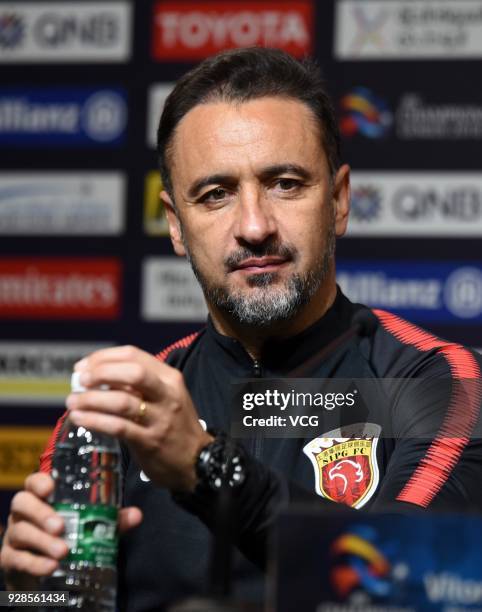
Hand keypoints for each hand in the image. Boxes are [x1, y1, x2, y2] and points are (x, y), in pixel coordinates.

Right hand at [0, 472, 141, 588]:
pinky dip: (34, 563)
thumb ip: (111, 519)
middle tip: (60, 526)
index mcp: (41, 497)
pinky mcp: (9, 559)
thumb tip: (136, 515)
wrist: (45, 568)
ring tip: (63, 551)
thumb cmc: (69, 535)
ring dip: (42, 542)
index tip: (50, 487)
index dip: (39, 482)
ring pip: (21, 532)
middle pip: (23, 504)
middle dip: (41, 513)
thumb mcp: (90, 524)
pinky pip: (17, 559)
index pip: (33, 482)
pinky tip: (51, 567)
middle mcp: (24, 513)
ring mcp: (14, 535)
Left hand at [67, 345, 212, 491]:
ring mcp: (160, 418)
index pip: (133, 355)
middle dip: (101, 373)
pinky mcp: (150, 441)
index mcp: (169, 378)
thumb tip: (96, 378)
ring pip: (122, 401)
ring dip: (91, 399)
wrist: (198, 462)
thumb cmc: (175, 426)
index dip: (103, 357)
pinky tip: (80, 418)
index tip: (83, 366)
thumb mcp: (165, 397)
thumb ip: (138, 386)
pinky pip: (118, 427)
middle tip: (80, 380)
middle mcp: (167, 394)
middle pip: (133, 372)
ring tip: (73, 402)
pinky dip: (95, 420)